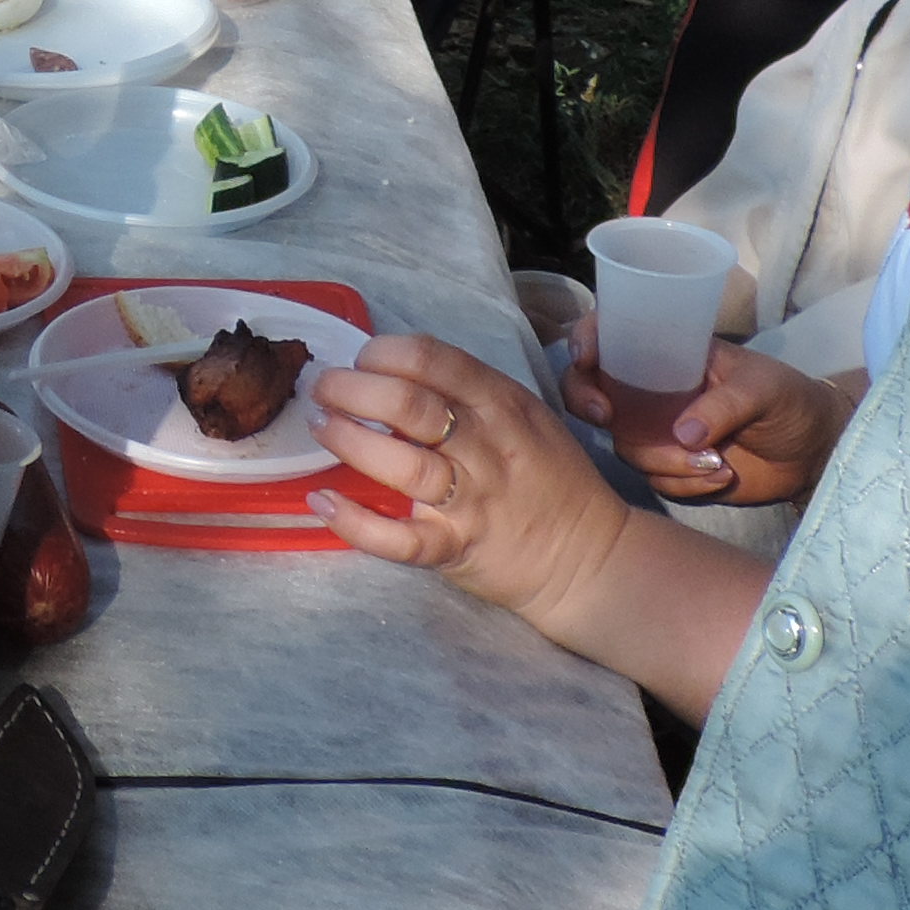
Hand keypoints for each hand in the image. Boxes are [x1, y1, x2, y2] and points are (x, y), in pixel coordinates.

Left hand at [308, 330, 628, 626]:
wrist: (589, 556)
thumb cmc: (549, 479)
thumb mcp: (524, 415)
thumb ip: (470, 392)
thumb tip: (396, 373)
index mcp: (501, 403)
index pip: (432, 359)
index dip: (382, 353)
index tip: (361, 361)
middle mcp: (486, 446)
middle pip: (409, 405)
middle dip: (351, 390)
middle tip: (323, 391)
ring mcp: (472, 500)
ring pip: (402, 465)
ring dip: (349, 441)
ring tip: (321, 428)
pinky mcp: (456, 547)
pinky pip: (400, 539)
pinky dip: (356, 522)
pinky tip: (323, 503)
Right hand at [558, 319, 856, 506]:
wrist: (814, 453)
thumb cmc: (791, 400)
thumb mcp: (764, 389)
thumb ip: (725, 405)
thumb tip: (683, 434)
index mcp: (672, 355)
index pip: (614, 336)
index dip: (587, 340)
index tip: (587, 359)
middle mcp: (655, 392)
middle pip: (593, 392)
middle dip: (588, 403)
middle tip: (609, 418)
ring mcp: (659, 432)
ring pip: (626, 446)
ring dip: (664, 460)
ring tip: (717, 463)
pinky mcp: (672, 469)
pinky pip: (655, 479)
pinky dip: (685, 483)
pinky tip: (721, 476)